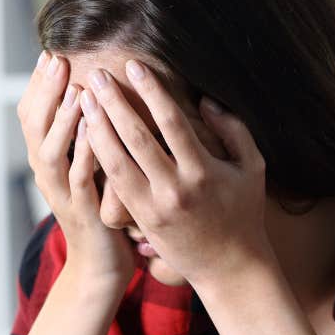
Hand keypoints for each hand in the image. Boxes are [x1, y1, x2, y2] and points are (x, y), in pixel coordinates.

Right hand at [18, 51, 135, 285]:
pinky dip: (83, 152)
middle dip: (46, 91)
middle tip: (58, 60)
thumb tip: (91, 92)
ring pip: (51, 151)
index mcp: (47, 160)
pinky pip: (79, 178)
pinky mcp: (82, 211)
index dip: (38, 85)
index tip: (51, 53)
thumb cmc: (99, 210)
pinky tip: (92, 128)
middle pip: (33, 126)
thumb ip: (84, 134)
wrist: (100, 266)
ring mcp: (61, 194)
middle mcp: (47, 174)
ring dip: (61, 118)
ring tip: (74, 88)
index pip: (30, 114)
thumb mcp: (87, 168)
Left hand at [78, 59, 274, 286]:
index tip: (133, 66)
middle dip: (113, 103)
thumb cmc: (243, 212)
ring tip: (83, 100)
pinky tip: (86, 135)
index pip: (172, 123)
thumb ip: (233, 130)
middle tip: (95, 75)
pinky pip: (114, 183)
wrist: (230, 267)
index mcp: (203, 172)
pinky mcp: (140, 219)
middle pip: (136, 138)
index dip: (151, 91)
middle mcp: (175, 189)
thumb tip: (204, 100)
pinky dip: (98, 157)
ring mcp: (154, 207)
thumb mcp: (251, 167)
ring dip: (96, 128)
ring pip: (116, 162)